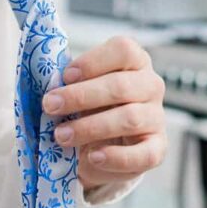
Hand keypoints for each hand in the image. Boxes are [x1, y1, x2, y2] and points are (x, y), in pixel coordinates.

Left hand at [44, 36, 165, 190]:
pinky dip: (117, 157)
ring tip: (61, 136)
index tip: (65, 76)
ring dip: (90, 127)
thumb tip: (50, 88)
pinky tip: (94, 157)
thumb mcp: (80, 88)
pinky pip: (143, 154)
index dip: (93, 62)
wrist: (101, 144)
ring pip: (130, 118)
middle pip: (121, 86)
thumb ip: (70, 83)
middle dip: (81, 96)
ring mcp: (156, 117)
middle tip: (50, 106)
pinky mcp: (157, 148)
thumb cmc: (90, 107)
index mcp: (134, 61)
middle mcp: (151, 86)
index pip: (123, 50)